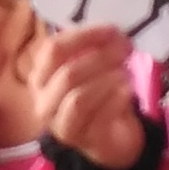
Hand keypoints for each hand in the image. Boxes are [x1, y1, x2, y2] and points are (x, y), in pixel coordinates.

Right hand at [19, 24, 148, 169]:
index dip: (84, 36)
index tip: (112, 30)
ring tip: (125, 73)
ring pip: (79, 98)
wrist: (110, 138)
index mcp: (41, 76)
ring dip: (106, 80)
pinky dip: (115, 100)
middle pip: (67, 74)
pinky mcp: (80, 140)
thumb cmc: (98, 97)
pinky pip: (97, 117)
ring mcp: (59, 123)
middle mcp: (43, 100)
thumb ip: (96, 48)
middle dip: (100, 58)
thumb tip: (113, 33)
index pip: (53, 49)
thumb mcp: (93, 68)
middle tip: (125, 51)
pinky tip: (127, 91)